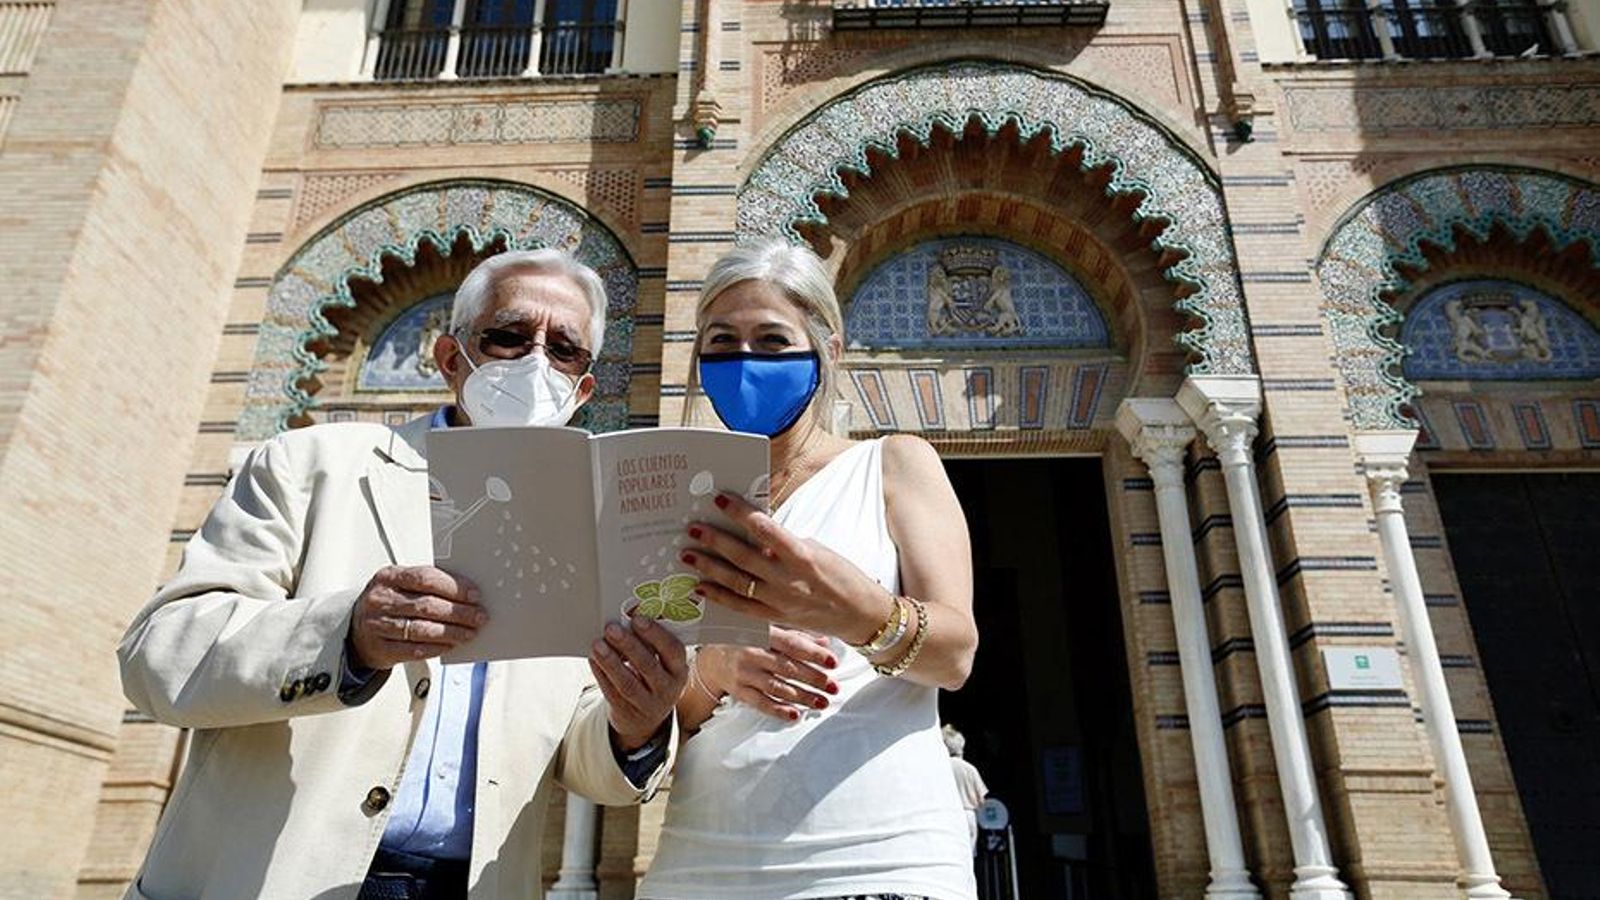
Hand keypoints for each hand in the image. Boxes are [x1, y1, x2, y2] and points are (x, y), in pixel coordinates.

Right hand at [349, 565, 486, 669]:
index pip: (425, 578)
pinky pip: (413, 650)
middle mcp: (381, 600)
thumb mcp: (400, 585)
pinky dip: (436, 648)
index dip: (453, 587)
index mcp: (388, 577)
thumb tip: (466, 593)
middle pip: (427, 605)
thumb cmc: (388, 603)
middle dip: (459, 612)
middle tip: (479, 616)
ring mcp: (378, 625)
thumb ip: (427, 585)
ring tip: (470, 632)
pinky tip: (451, 645)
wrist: (357, 629)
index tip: (474, 595)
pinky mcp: (381, 648)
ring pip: (422, 629)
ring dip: (451, 632)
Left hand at [590, 615, 687, 749]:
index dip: (656, 634)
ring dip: (611, 662)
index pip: (673, 651)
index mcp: (679, 670)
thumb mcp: (663, 664)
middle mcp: (668, 689)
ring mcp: (648, 704)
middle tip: (612, 629)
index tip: (638, 619)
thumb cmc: (654, 678)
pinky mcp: (627, 712)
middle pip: (648, 667)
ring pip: (628, 683)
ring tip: (598, 644)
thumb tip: (630, 615)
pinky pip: (612, 693)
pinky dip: (601, 675)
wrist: (646, 718)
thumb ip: (651, 644)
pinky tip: (594, 660)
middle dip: (629, 646)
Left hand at [679, 492, 894, 643]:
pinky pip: (740, 607)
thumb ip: (785, 544)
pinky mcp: (775, 619)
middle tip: (693, 527)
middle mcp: (789, 580)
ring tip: (687, 554)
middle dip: (715, 540)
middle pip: (744, 556)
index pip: (766, 529)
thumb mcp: (817, 550)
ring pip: (736, 582)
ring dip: (709, 567)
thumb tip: (752, 531)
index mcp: (803, 556)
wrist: (859, 614)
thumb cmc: (840, 575)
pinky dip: (718, 597)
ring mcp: (780, 602)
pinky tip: (700, 586)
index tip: (719, 499)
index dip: (740, 513)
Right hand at [697, 627, 839, 721]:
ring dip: (801, 696)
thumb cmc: (744, 639)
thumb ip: (795, 636)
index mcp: (760, 632)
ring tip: (822, 702)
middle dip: (813, 678)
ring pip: (776, 687)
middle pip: (786, 667)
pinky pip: (760, 703)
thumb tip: (824, 643)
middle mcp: (751, 652)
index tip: (833, 662)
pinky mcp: (738, 691)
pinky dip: (778, 710)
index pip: (791, 644)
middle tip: (833, 687)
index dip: (812, 654)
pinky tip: (795, 714)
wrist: (710, 656)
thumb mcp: (766, 630)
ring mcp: (743, 673)